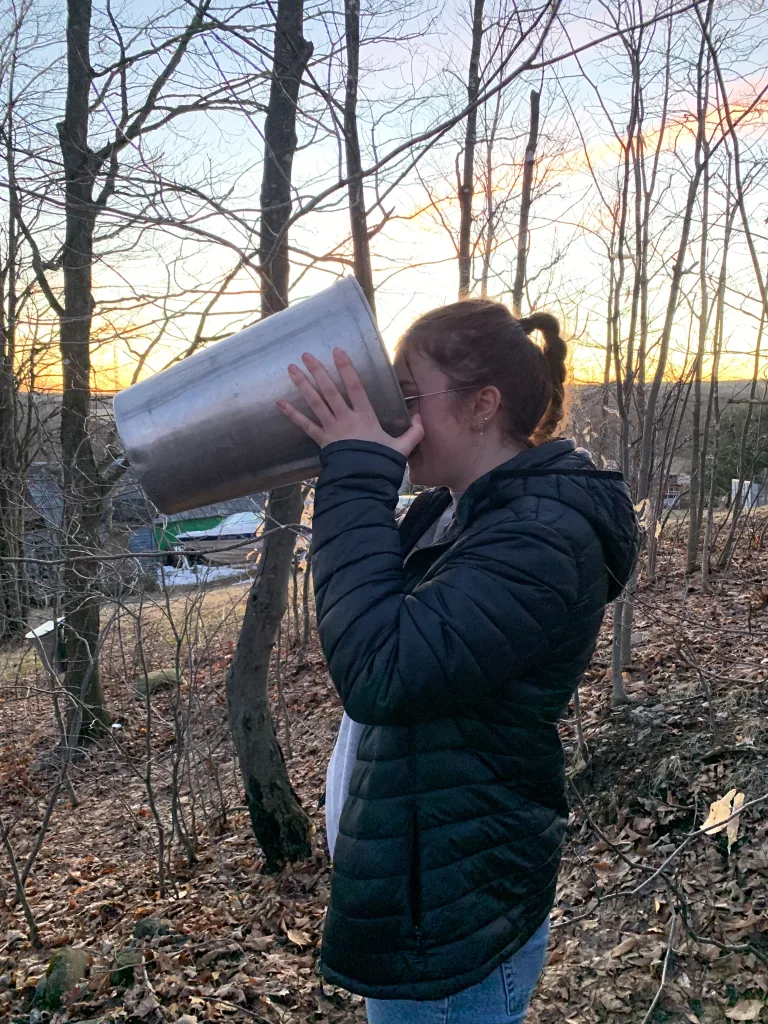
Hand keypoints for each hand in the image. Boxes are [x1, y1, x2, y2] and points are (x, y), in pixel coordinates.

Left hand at [277, 347, 423, 457]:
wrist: (363, 482)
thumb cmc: (382, 464)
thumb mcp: (403, 448)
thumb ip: (414, 432)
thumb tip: (421, 417)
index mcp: (365, 417)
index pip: (355, 387)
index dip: (347, 368)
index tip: (338, 352)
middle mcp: (346, 418)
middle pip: (330, 390)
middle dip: (318, 371)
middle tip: (306, 355)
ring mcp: (331, 429)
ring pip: (315, 403)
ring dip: (303, 385)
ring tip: (291, 369)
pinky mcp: (321, 441)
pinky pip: (305, 425)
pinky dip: (292, 414)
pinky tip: (279, 403)